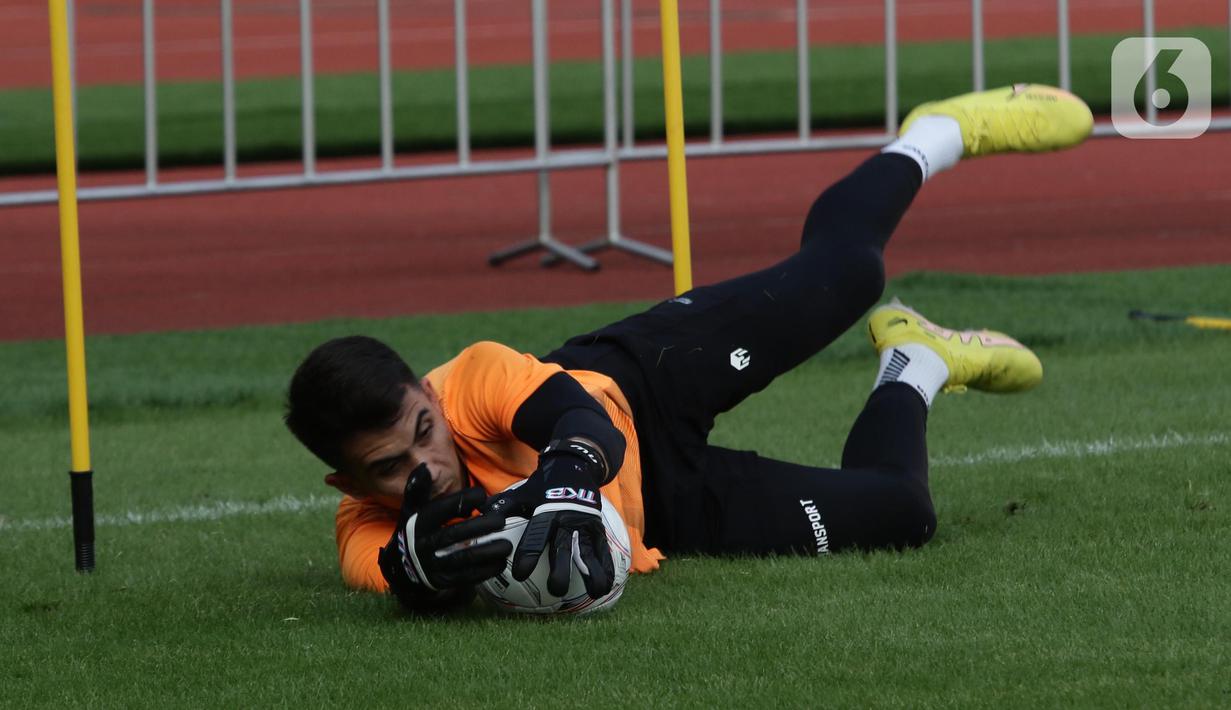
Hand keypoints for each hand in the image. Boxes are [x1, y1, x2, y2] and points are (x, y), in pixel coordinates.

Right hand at [378, 463, 511, 611]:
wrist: (402, 566)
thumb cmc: (416, 530)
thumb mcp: (412, 509)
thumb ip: (419, 488)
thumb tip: (424, 466)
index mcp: (418, 524)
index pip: (440, 511)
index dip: (461, 501)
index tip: (481, 495)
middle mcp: (424, 545)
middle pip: (453, 535)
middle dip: (479, 528)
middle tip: (500, 520)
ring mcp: (433, 565)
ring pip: (462, 559)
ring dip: (487, 552)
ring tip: (506, 545)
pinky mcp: (443, 581)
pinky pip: (466, 577)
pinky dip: (485, 571)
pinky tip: (500, 562)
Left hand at [486, 440, 613, 598]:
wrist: (574, 465)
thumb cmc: (542, 485)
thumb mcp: (521, 493)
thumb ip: (503, 507)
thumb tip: (481, 517)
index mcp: (545, 512)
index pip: (535, 536)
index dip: (528, 555)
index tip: (520, 575)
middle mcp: (566, 519)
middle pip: (564, 547)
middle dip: (561, 569)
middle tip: (556, 589)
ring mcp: (585, 523)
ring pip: (589, 550)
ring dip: (593, 571)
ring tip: (595, 592)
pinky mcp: (597, 526)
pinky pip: (603, 548)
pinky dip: (606, 566)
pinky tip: (607, 586)